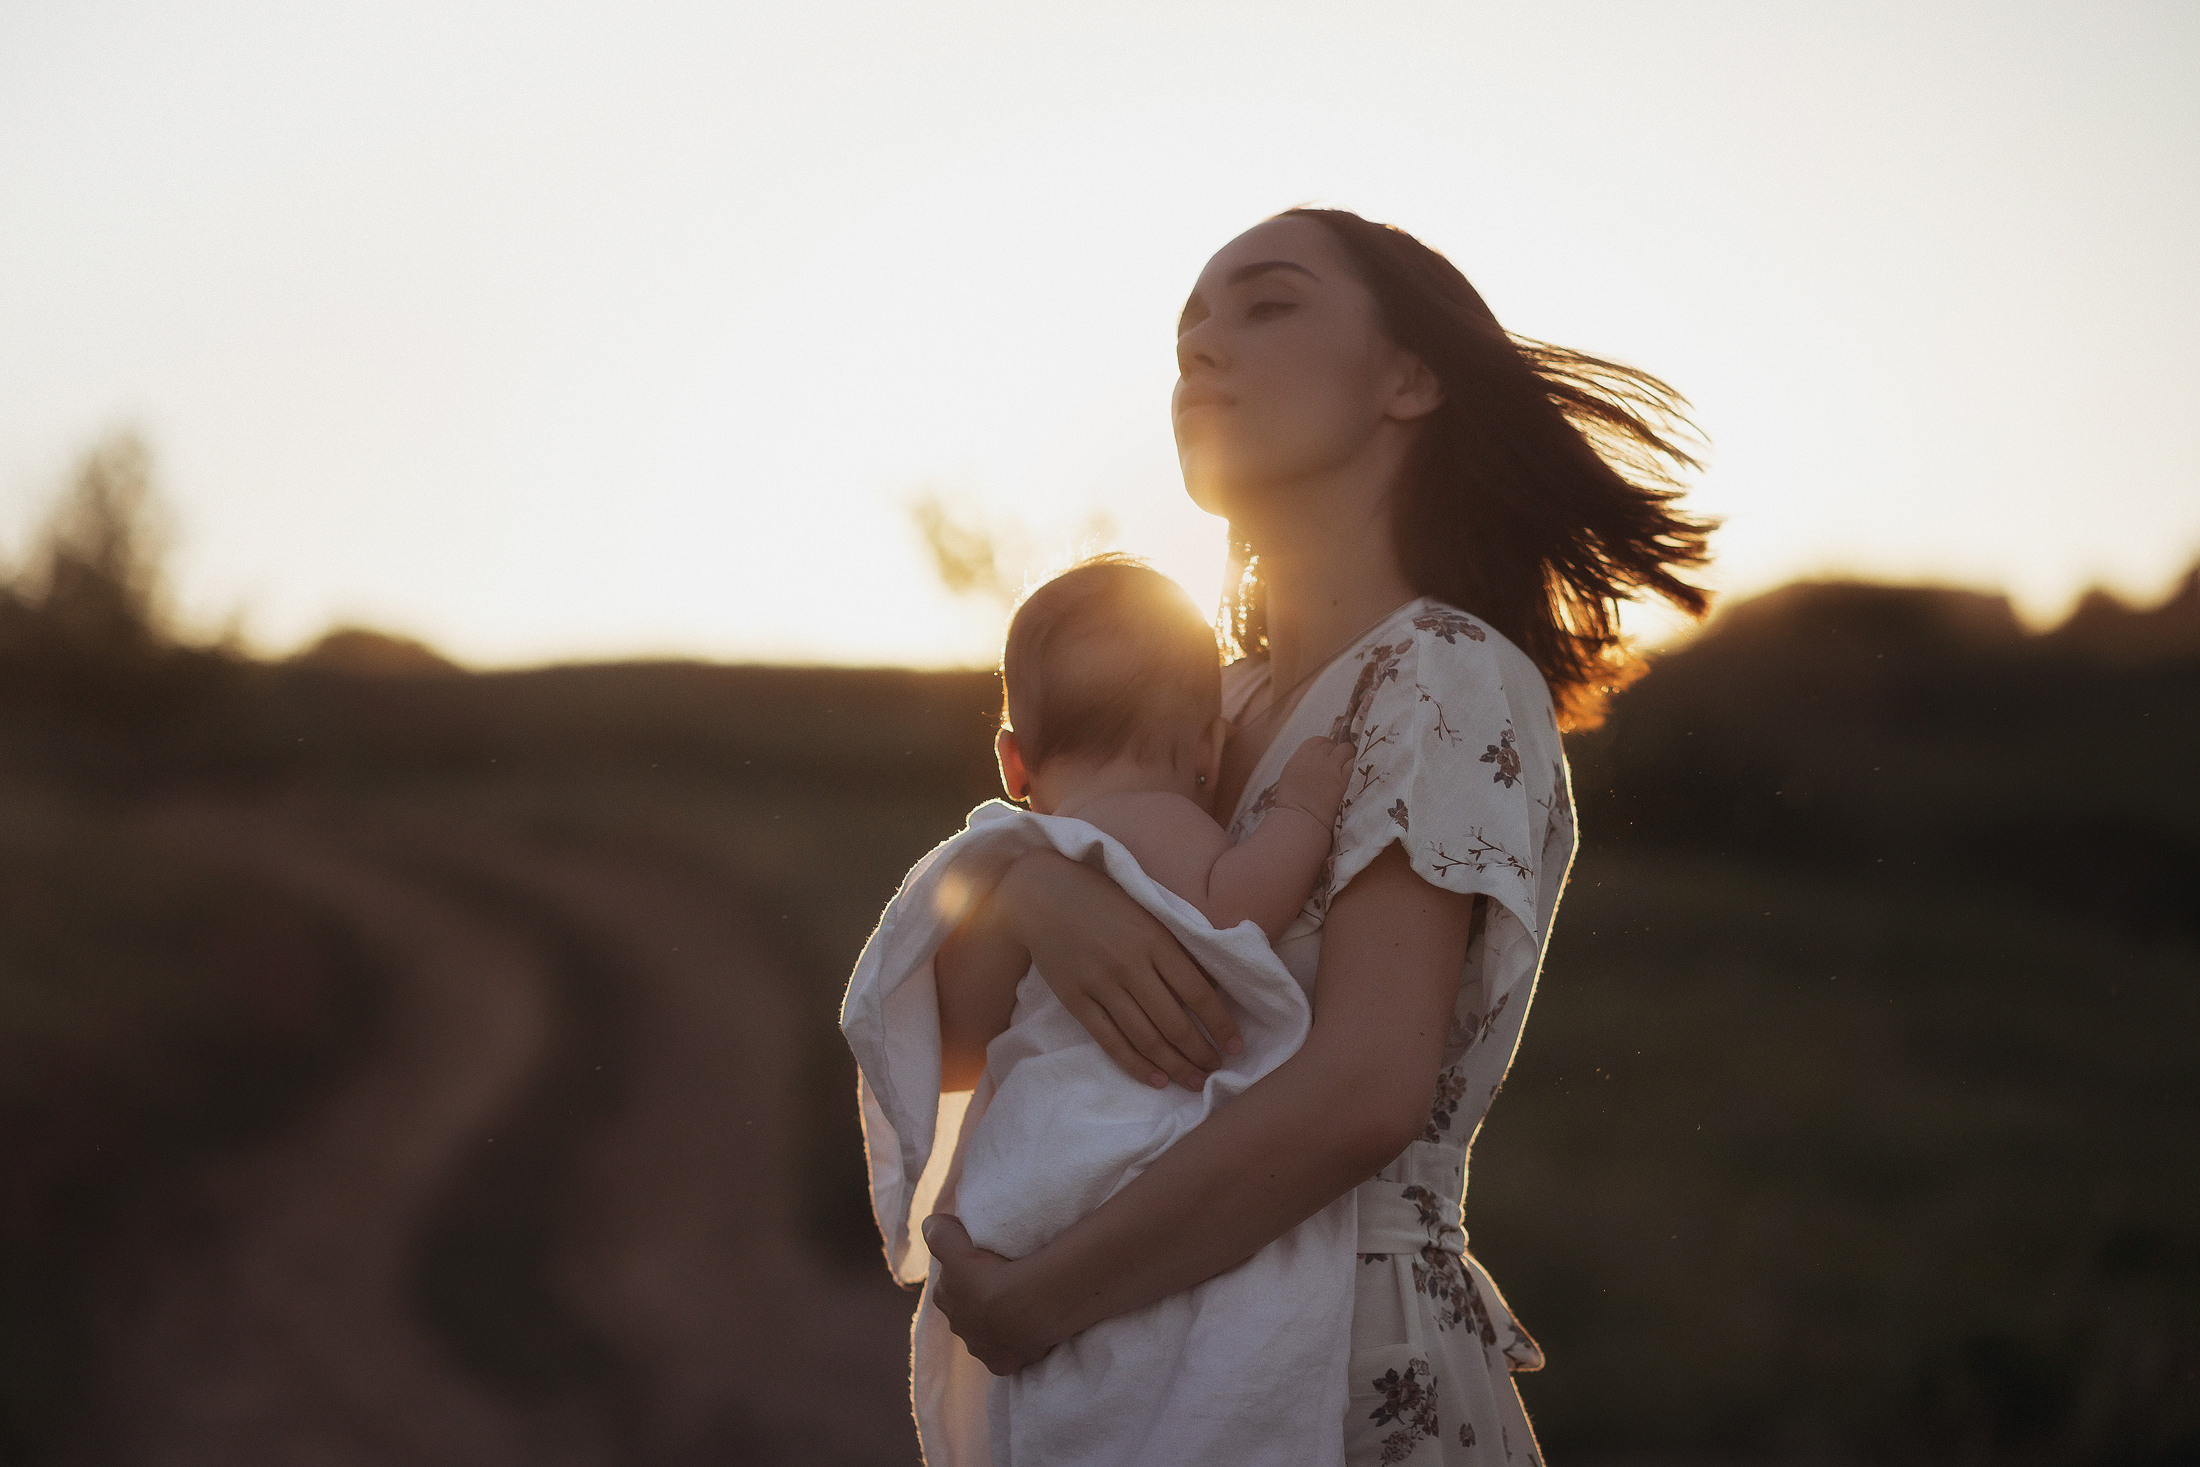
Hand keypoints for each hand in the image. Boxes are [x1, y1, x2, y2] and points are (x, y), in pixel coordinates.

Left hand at [922, 1213, 1054, 1374]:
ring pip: (988, 1332)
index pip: (952, 1281)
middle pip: (969, 1308)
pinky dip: (1016, 1344)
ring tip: (1023, 1304)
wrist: (1024, 1306)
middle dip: (983, 1299)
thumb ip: (936, 1230)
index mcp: (944, 1296)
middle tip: (1007, 1282)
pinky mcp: (1001, 1364)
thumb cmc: (989, 1269)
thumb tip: (933, 1225)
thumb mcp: (949, 1237)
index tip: (988, 1262)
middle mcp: (957, 1326)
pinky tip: (1030, 1330)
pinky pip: (1008, 1353)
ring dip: (1000, 1321)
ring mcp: (979, 1348)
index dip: (968, 1270)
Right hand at [999, 850, 1242, 1090]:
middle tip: (1217, 1070)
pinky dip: (1135, 1064)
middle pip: (1174, 1022)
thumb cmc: (1102, 900)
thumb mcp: (1148, 913)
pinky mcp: (1075, 1001)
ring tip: (1194, 1081)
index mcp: (1154, 939)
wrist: (1041, 894)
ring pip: (1145, 1037)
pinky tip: (1157, 1079)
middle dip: (1201, 1052)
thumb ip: (1176, 949)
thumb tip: (1213, 989)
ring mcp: (1100, 985)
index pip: (1197, 993)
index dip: (1220, 1024)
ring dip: (1175, 1065)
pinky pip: (1110, 1041)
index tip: (1236, 1045)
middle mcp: (1129, 965)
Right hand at [1272, 736, 1353, 826]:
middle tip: (1339, 765)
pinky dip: (1356, 766)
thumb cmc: (1293, 806)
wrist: (1300, 822)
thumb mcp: (1290, 778)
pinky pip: (1355, 763)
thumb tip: (1316, 757)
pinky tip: (1354, 776)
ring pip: (1346, 749)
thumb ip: (1302, 764)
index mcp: (1298, 758)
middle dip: (1337, 752)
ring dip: (1349, 756)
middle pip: (1332, 744)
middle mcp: (1314, 759)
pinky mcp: (1343, 780)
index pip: (1317, 741)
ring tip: (1349, 768)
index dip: (1325, 747)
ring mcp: (1329, 768)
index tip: (1328, 756)